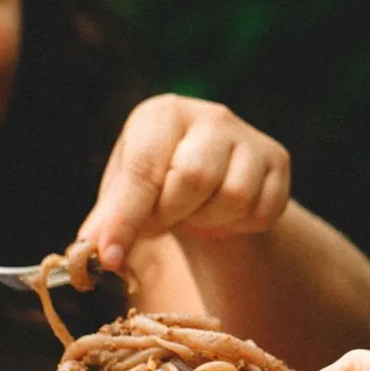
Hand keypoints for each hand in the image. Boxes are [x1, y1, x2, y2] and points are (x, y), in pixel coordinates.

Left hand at [75, 94, 291, 272]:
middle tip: (162, 224)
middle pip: (194, 178)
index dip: (126, 217)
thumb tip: (92, 249)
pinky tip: (223, 215)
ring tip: (194, 215)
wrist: (211, 174)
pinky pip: (262, 211)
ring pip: (234, 197)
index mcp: (163, 114)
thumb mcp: (125, 192)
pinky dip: (239, 227)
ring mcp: (249, 137)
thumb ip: (109, 219)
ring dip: (208, 222)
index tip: (110, 256)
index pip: (144, 167)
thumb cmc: (158, 181)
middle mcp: (211, 116)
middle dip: (172, 215)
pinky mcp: (278, 161)